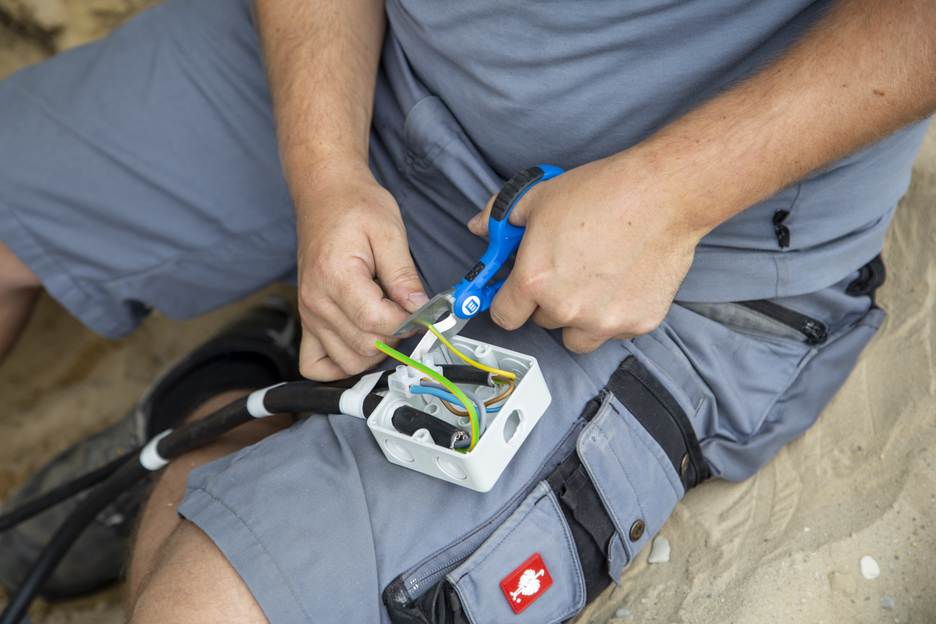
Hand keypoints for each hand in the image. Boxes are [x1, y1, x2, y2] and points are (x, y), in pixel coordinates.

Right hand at [295, 163, 427, 379]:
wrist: (325, 194)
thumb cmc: (355, 206)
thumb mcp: (390, 232)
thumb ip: (405, 275)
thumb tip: (421, 309)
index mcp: (335, 276)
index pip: (376, 322)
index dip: (406, 323)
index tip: (421, 311)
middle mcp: (316, 300)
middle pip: (363, 345)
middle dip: (394, 336)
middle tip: (406, 313)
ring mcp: (309, 313)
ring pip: (346, 361)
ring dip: (373, 352)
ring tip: (386, 324)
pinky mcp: (307, 319)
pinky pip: (315, 364)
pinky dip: (339, 365)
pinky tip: (360, 347)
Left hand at [467, 156, 708, 353]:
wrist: (662, 194)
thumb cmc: (603, 192)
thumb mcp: (538, 196)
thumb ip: (501, 216)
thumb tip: (480, 226)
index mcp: (534, 281)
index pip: (504, 316)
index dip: (507, 301)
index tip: (514, 294)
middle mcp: (566, 308)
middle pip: (542, 323)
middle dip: (547, 301)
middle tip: (566, 269)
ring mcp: (603, 321)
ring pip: (577, 337)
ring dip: (578, 318)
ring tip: (592, 282)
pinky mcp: (637, 323)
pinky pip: (614, 332)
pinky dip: (614, 315)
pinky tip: (621, 282)